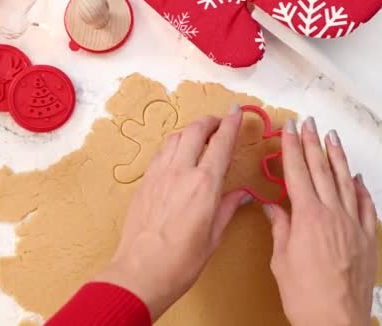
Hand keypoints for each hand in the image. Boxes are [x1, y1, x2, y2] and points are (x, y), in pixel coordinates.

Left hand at [97, 105, 251, 320]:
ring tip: (200, 134)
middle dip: (210, 121)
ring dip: (190, 130)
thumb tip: (241, 194)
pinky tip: (178, 153)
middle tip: (219, 122)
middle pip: (195, 131)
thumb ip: (227, 208)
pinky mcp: (144, 182)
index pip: (221, 144)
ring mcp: (159, 174)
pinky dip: (173, 144)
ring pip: (175, 137)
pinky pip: (161, 153)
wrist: (140, 272)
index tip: (237, 110)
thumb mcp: (213, 237)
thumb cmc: (181, 262)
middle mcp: (181, 172)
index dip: (231, 123)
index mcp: (204, 185)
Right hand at [264, 117, 376, 325]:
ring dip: (338, 157)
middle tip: (310, 122)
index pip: (296, 172)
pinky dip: (361, 189)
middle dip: (313, 143)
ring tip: (332, 137)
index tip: (289, 128)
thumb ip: (280, 227)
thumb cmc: (303, 294)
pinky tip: (357, 177)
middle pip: (321, 170)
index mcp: (307, 216)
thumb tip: (272, 207)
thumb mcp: (281, 259)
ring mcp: (353, 224)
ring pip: (345, 182)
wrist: (335, 320)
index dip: (292, 148)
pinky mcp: (366, 238)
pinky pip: (366, 206)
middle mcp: (332, 213)